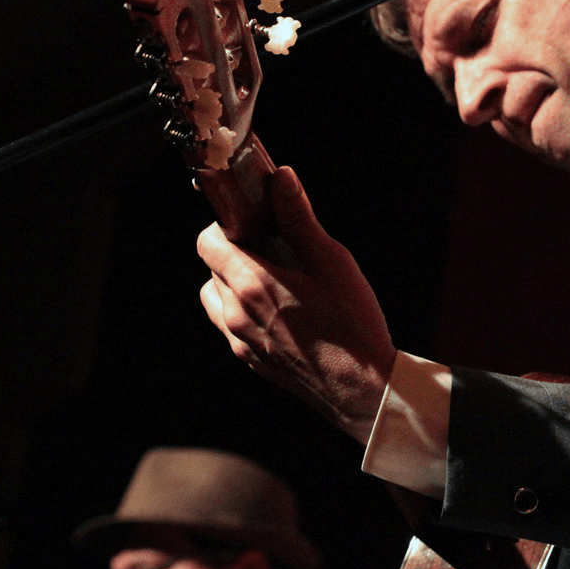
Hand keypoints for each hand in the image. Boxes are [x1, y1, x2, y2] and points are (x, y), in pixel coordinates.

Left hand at [197, 166, 398, 439]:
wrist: (361, 390)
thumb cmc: (353, 325)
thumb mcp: (332, 262)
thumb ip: (299, 218)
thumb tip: (281, 178)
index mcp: (252, 283)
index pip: (207, 242)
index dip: (226, 226)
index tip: (253, 223)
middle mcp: (235, 313)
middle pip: (212, 266)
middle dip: (236, 250)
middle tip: (274, 248)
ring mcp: (238, 341)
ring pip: (215, 297)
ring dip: (234, 282)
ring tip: (274, 279)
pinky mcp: (248, 360)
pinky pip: (229, 325)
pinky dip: (242, 310)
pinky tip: (280, 310)